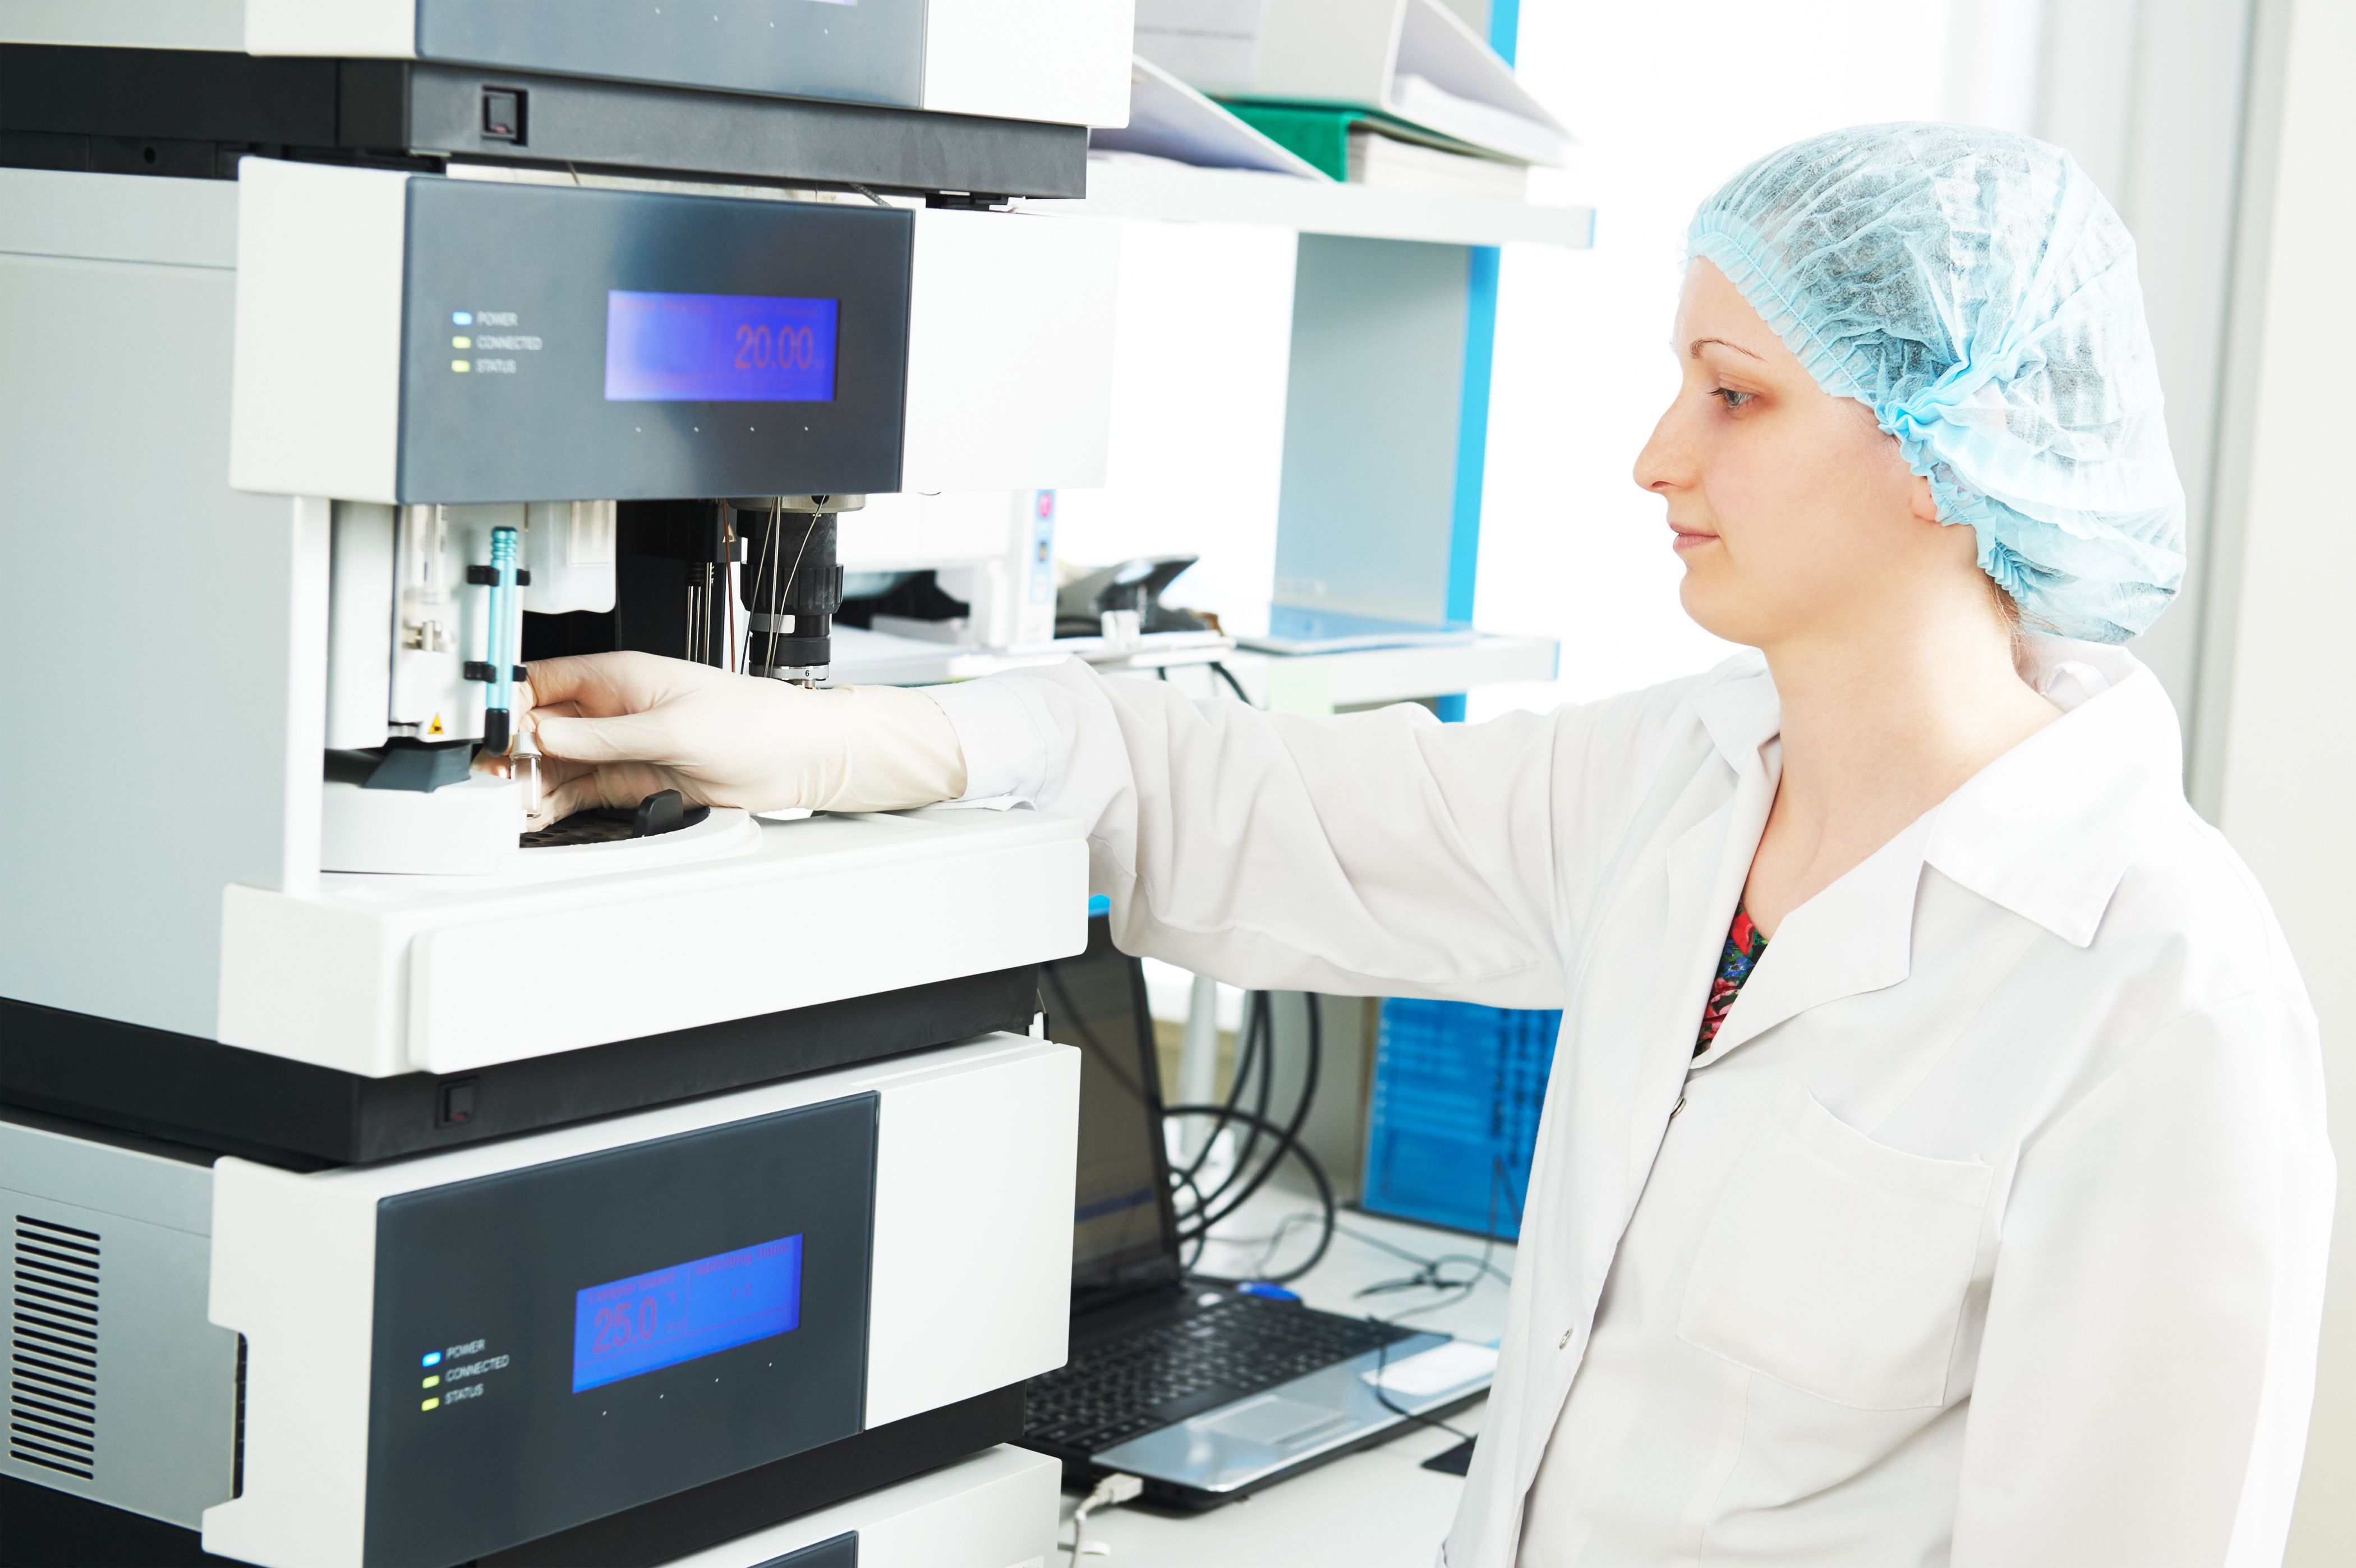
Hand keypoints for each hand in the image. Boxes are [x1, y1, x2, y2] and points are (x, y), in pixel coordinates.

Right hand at [519, 652, 967, 826]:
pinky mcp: (632, 781)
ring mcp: (620, 747)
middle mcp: (612, 710)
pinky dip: (556, 804)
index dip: (507, 704)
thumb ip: (605, 734)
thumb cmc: (751, 721)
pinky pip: (581, 792)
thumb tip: (545, 732)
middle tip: (486, 780)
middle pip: (541, 728)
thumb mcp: (671, 726)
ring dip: (529, 783)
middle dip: (511, 752)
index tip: (482, 731)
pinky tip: (535, 816)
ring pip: (556, 764)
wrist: (796, 757)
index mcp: (618, 677)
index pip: (542, 682)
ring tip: (502, 806)